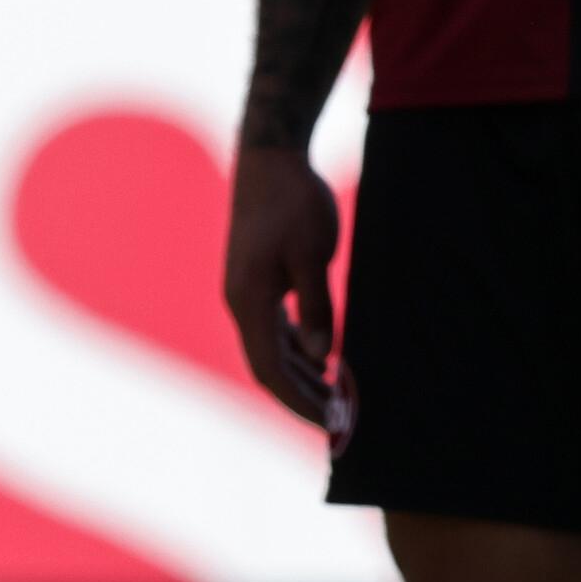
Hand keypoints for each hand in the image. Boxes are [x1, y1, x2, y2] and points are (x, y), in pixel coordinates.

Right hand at [222, 143, 341, 425]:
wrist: (270, 157)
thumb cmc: (294, 201)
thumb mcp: (312, 252)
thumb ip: (316, 305)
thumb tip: (321, 356)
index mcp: (249, 300)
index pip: (270, 369)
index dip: (298, 401)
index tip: (329, 423)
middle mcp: (240, 302)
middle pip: (268, 366)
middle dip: (301, 397)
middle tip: (340, 420)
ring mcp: (245, 292)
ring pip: (270, 350)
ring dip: (300, 377)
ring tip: (335, 399)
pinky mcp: (255, 281)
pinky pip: (272, 330)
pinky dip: (295, 351)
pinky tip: (319, 360)